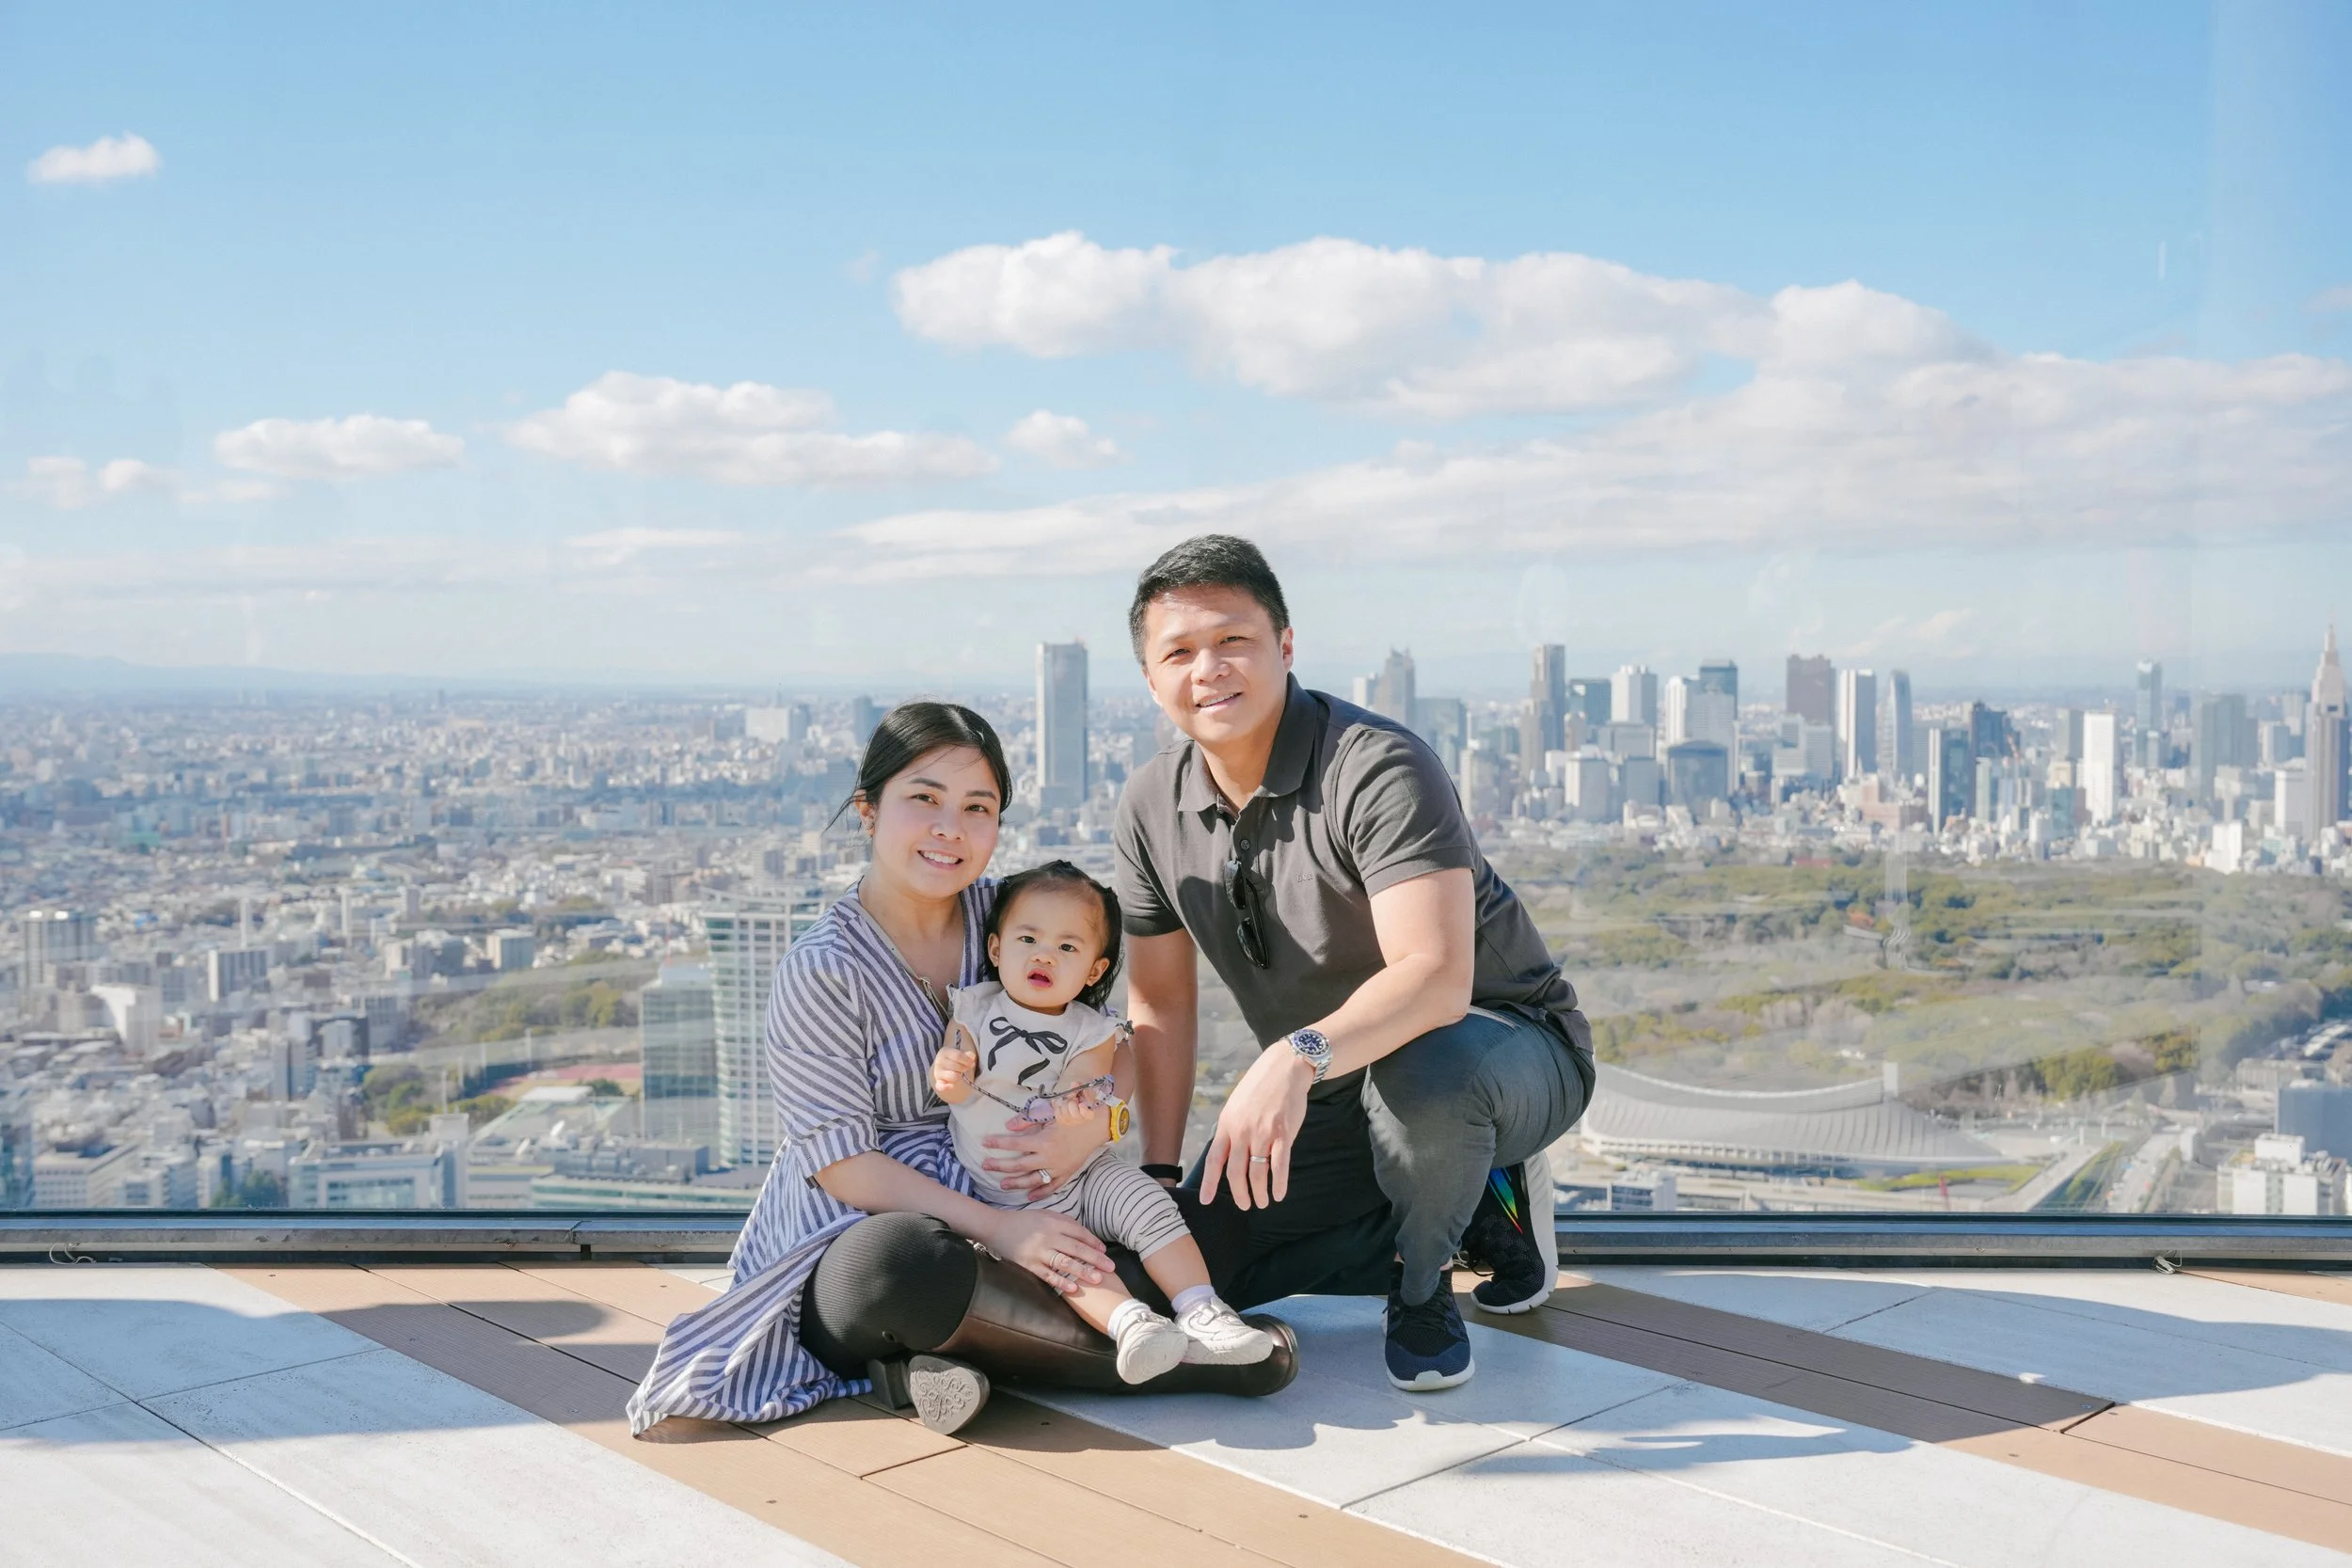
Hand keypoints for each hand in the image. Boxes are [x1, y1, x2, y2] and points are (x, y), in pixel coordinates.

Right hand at [931, 1044, 976, 1101]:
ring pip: (953, 1076)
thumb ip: (967, 1054)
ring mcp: (938, 1072)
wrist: (945, 1066)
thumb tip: (972, 1056)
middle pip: (957, 1066)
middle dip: (964, 1068)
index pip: (958, 1056)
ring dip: (959, 1076)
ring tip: (959, 1074)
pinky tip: (951, 1086)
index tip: (972, 1064)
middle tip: (965, 1068)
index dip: (967, 1061)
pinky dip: (946, 1087)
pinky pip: (941, 1086)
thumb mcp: (960, 1054)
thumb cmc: (955, 1059)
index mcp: (944, 1051)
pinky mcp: (938, 1082)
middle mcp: (939, 1061)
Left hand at [981, 1105, 1107, 1197]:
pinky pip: (1052, 1187)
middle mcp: (1049, 1157)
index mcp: (1043, 1140)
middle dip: (1000, 1166)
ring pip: (1033, 1179)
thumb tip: (1008, 1126)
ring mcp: (1058, 1168)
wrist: (1097, 1125)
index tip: (984, 1143)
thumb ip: (1028, 1120)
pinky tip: (1029, 1196)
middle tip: (985, 1166)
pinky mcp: (1067, 1173)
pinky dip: (1041, 1192)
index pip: (1015, 1143)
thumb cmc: (1074, 1115)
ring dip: (1016, 1183)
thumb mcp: (1050, 1113)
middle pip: (1019, 1165)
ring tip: (1002, 1184)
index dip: (998, 1143)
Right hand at [983, 1207, 1111, 1295]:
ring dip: (1083, 1271)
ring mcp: (1038, 1252)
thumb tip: (1083, 1233)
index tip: (1104, 1251)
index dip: (1093, 1242)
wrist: (996, 1227)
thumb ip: (1063, 1222)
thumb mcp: (1044, 1215)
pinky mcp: (1029, 1265)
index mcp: (1053, 1222)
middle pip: (1077, 1248)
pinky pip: (1047, 1275)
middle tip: (1111, 1268)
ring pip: (1065, 1262)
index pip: (1079, 1233)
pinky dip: (1061, 1282)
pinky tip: (1073, 1288)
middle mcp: (1048, 1236)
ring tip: (1097, 1279)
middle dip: (1096, 1259)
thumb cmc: (1023, 1221)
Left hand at [1200, 1043, 1313, 1210]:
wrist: (1284, 1068)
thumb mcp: (1236, 1105)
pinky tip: (1279, 1194)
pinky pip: (1279, 1165)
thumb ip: (1231, 1129)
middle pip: (1236, 1172)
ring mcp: (1263, 1133)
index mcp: (1227, 1124)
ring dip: (1259, 1192)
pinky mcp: (1283, 1133)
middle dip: (1239, 1194)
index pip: (1215, 1159)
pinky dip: (1279, 1183)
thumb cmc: (1259, 1088)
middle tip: (1244, 1205)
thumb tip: (1227, 1154)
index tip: (1206, 1200)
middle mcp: (1242, 1131)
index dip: (1209, 1182)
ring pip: (1257, 1172)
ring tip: (1262, 1202)